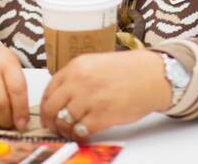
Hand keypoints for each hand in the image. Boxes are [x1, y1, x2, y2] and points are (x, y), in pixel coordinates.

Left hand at [40, 50, 170, 139]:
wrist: (151, 75)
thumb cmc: (127, 70)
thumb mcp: (95, 63)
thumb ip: (76, 76)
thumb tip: (61, 94)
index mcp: (75, 67)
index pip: (49, 89)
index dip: (45, 105)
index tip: (47, 113)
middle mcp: (79, 82)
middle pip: (52, 107)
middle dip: (50, 120)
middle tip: (53, 127)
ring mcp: (90, 99)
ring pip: (65, 121)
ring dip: (65, 130)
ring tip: (70, 131)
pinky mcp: (103, 115)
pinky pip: (82, 130)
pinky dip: (80, 135)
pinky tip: (84, 133)